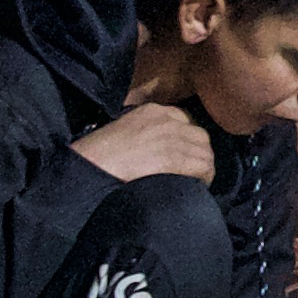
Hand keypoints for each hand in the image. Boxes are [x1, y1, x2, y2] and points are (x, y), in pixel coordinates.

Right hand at [73, 97, 217, 184]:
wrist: (92, 163)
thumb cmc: (100, 154)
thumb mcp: (124, 130)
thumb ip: (145, 132)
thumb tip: (159, 150)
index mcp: (153, 110)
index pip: (186, 121)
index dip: (188, 141)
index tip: (184, 156)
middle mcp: (166, 119)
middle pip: (200, 136)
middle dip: (199, 154)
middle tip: (192, 172)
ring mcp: (171, 137)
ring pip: (205, 153)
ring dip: (202, 169)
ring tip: (194, 182)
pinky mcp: (173, 157)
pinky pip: (202, 167)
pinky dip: (203, 178)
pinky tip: (195, 187)